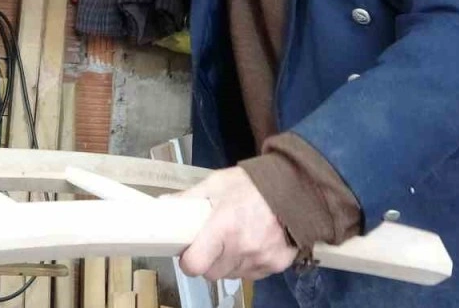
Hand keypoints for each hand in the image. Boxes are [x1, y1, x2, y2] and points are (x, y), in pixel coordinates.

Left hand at [177, 167, 297, 281]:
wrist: (294, 187)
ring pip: (231, 275)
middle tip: (212, 243)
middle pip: (212, 273)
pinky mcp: (276, 264)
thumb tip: (164, 205)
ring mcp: (261, 258)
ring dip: (228, 263)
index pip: (195, 265)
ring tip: (234, 240)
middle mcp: (243, 247)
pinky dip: (248, 264)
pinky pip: (252, 274)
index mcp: (224, 226)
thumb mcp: (217, 184)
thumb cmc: (253, 184)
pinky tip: (252, 244)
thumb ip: (190, 198)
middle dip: (208, 261)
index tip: (188, 254)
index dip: (188, 262)